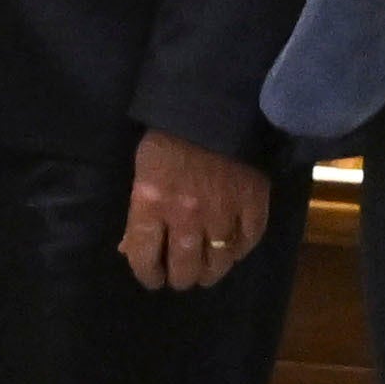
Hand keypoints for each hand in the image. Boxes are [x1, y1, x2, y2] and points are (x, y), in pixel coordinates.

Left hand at [115, 128, 276, 290]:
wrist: (216, 104)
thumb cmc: (171, 134)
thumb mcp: (143, 169)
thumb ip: (139, 210)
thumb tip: (132, 246)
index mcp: (152, 203)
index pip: (144, 256)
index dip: (148, 274)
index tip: (153, 278)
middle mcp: (185, 215)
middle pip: (183, 267)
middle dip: (180, 279)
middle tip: (182, 279)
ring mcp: (222, 212)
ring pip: (217, 261)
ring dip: (211, 273)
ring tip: (208, 274)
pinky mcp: (253, 204)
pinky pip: (249, 240)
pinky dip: (241, 250)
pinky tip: (234, 251)